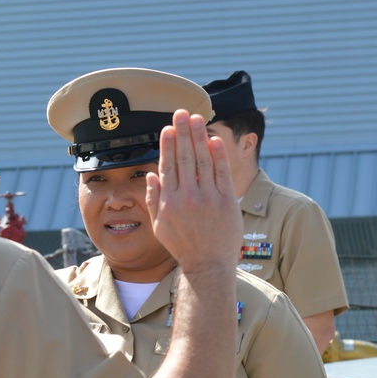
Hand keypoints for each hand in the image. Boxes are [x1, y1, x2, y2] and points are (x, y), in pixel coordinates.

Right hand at [145, 110, 241, 271]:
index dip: (167, 144)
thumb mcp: (159, 226)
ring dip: (199, 137)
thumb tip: (151, 175)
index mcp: (169, 202)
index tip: (168, 128)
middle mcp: (186, 197)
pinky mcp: (225, 201)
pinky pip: (221, 173)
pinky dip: (218, 155)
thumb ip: (154, 199)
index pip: (167, 165)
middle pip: (184, 157)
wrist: (208, 265)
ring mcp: (207, 198)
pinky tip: (214, 140)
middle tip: (182, 113)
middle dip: (183, 132)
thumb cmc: (183, 246)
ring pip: (202, 160)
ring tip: (198, 119)